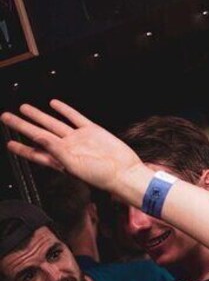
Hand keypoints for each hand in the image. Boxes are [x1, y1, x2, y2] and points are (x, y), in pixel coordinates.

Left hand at [0, 100, 145, 193]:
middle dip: (22, 125)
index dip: (21, 147)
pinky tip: (55, 104)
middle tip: (7, 117)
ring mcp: (78, 138)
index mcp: (60, 159)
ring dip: (39, 116)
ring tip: (25, 108)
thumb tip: (38, 137)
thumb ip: (55, 150)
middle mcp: (67, 148)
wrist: (124, 171)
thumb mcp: (73, 166)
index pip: (34, 152)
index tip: (9, 142)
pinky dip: (64, 110)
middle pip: (39, 134)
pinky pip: (75, 118)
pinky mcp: (92, 131)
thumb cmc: (102, 176)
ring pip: (54, 124)